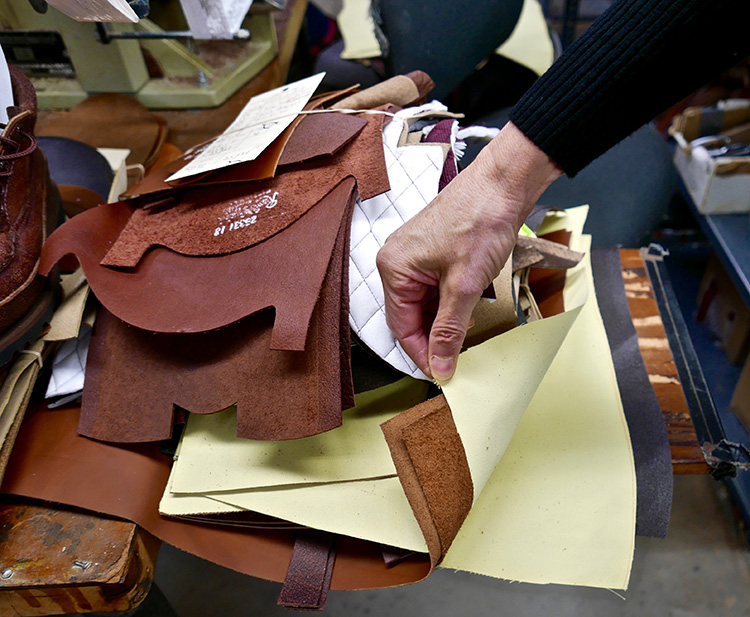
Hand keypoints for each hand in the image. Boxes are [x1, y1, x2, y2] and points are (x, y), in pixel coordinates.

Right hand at [376, 122, 561, 381]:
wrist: (504, 182)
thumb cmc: (481, 221)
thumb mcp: (465, 285)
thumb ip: (449, 330)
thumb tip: (439, 367)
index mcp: (394, 269)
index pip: (401, 327)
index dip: (422, 354)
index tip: (442, 375)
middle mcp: (397, 262)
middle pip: (410, 316)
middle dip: (433, 339)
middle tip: (456, 362)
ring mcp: (414, 255)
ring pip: (423, 304)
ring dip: (442, 323)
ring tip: (464, 340)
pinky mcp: (432, 251)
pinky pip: (433, 288)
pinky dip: (447, 305)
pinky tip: (465, 315)